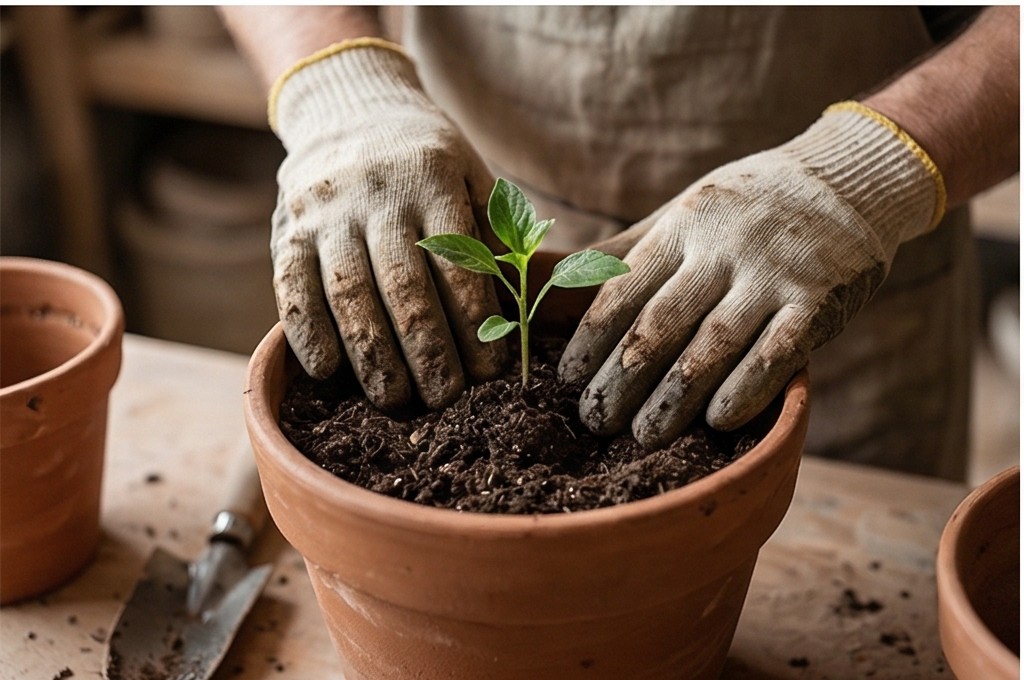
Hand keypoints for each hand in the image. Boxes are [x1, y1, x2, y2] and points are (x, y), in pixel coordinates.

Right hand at [271, 41, 504, 409]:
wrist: (348, 108)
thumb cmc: (425, 160)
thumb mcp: (469, 173)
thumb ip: (492, 229)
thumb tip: (518, 307)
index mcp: (432, 180)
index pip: (457, 264)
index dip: (474, 324)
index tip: (490, 373)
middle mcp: (376, 194)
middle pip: (403, 286)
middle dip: (428, 351)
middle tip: (446, 400)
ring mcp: (326, 212)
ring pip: (348, 293)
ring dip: (372, 355)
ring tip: (395, 400)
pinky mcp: (286, 229)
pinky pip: (292, 287)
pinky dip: (308, 332)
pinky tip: (329, 372)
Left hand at [559, 103, 942, 446]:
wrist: (850, 179)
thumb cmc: (749, 206)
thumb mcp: (687, 210)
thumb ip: (633, 249)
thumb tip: (558, 280)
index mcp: (683, 226)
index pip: (624, 290)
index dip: (591, 341)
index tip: (568, 380)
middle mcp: (723, 248)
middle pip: (659, 325)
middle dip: (620, 379)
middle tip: (594, 421)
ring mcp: (773, 274)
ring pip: (711, 347)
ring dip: (672, 399)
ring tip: (642, 436)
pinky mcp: (819, 301)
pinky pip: (775, 354)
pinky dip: (744, 391)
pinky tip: (716, 422)